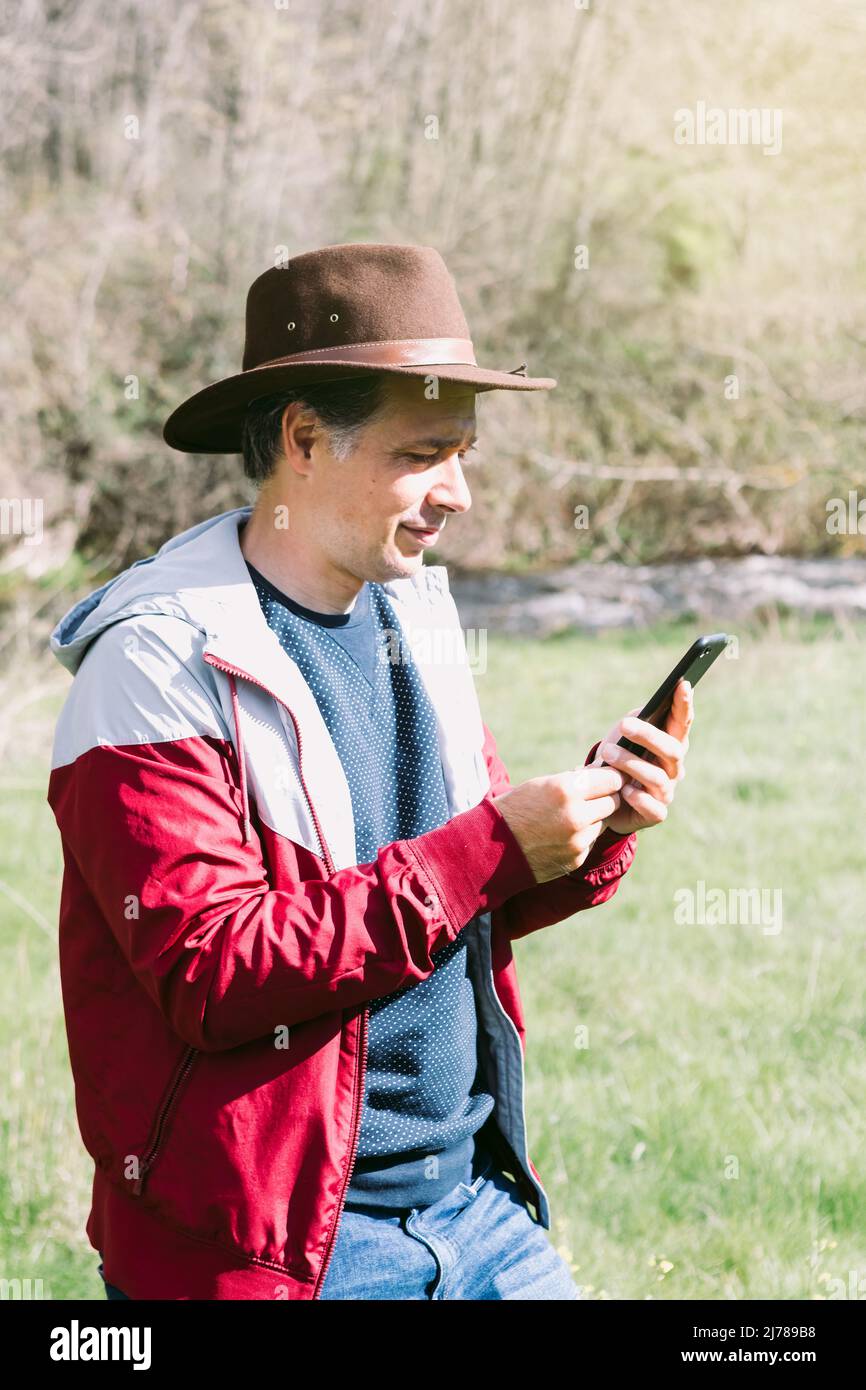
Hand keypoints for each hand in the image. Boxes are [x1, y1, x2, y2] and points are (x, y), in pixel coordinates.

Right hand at [492, 764, 625, 884]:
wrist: (491, 846)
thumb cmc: (516, 807)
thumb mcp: (543, 784)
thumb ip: (576, 780)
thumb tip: (603, 776)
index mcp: (566, 789)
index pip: (612, 780)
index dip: (612, 777)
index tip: (609, 777)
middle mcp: (576, 816)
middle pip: (614, 802)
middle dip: (606, 797)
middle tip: (593, 796)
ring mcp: (578, 841)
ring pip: (604, 823)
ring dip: (594, 818)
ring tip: (570, 816)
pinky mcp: (576, 859)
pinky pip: (591, 842)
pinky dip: (582, 836)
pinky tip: (561, 834)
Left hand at [590, 677, 693, 835]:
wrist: (603, 800)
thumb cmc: (616, 761)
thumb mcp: (622, 738)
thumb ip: (635, 722)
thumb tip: (641, 712)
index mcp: (670, 744)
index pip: (683, 722)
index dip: (685, 704)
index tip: (683, 684)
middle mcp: (674, 768)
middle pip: (673, 749)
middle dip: (649, 735)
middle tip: (624, 725)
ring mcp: (667, 791)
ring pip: (657, 777)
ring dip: (631, 763)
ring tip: (608, 755)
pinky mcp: (656, 814)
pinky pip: (652, 807)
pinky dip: (637, 797)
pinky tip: (623, 790)